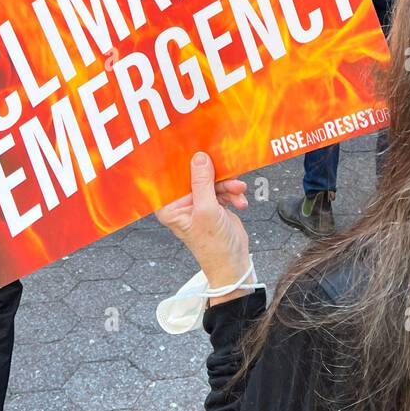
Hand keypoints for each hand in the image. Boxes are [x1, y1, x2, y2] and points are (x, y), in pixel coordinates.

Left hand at [157, 152, 249, 296]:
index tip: (194, 148)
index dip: (183, 163)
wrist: (234, 262)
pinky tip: (239, 201)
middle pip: (195, 176)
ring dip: (227, 185)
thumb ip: (202, 182)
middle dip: (213, 175)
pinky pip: (222, 189)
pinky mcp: (213, 205)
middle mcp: (182, 204)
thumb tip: (199, 158)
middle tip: (225, 170)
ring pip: (212, 181)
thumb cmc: (214, 246)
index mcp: (170, 206)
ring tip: (238, 190)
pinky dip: (232, 193)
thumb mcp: (207, 210)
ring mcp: (199, 204)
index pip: (172, 177)